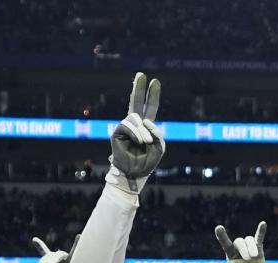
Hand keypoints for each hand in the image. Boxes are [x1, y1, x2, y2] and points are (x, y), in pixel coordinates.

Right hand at [31, 234, 78, 262]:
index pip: (75, 252)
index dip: (77, 244)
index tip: (79, 235)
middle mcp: (65, 259)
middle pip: (59, 255)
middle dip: (55, 259)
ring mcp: (56, 260)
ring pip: (50, 257)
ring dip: (47, 261)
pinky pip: (43, 253)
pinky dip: (39, 246)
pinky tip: (34, 240)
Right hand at [105, 72, 165, 194]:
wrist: (135, 173)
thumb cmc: (148, 161)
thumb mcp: (159, 146)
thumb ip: (156, 132)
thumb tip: (144, 121)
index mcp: (146, 126)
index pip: (150, 107)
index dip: (152, 95)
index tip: (155, 81)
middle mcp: (135, 124)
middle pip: (137, 102)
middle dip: (139, 88)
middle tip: (141, 74)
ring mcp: (125, 127)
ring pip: (135, 118)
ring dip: (143, 131)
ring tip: (146, 143)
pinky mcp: (118, 132)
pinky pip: (128, 126)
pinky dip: (137, 134)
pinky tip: (140, 142)